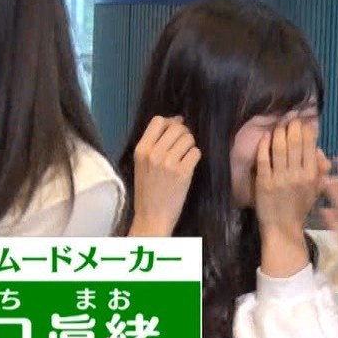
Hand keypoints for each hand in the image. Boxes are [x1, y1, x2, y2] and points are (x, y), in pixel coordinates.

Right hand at [128, 116, 199, 235]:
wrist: (152, 217)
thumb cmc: (147, 191)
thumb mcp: (142, 164)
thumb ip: (154, 144)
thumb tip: (177, 121)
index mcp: (141, 150)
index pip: (158, 120)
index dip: (170, 122)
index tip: (174, 132)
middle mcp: (154, 153)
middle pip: (177, 128)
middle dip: (184, 134)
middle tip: (183, 147)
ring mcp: (169, 163)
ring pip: (188, 139)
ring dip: (190, 146)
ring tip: (185, 158)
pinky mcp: (183, 173)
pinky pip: (196, 153)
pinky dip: (195, 158)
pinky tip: (189, 167)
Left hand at [253, 118, 327, 248]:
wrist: (282, 227)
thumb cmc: (299, 206)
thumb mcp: (316, 188)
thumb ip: (320, 170)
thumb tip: (320, 152)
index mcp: (311, 175)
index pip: (310, 146)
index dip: (306, 130)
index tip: (303, 123)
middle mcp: (296, 174)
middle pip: (295, 142)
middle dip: (292, 127)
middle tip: (290, 119)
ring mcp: (279, 178)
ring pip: (279, 147)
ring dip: (278, 132)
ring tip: (278, 126)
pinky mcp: (263, 182)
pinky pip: (264, 158)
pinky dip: (264, 145)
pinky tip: (265, 136)